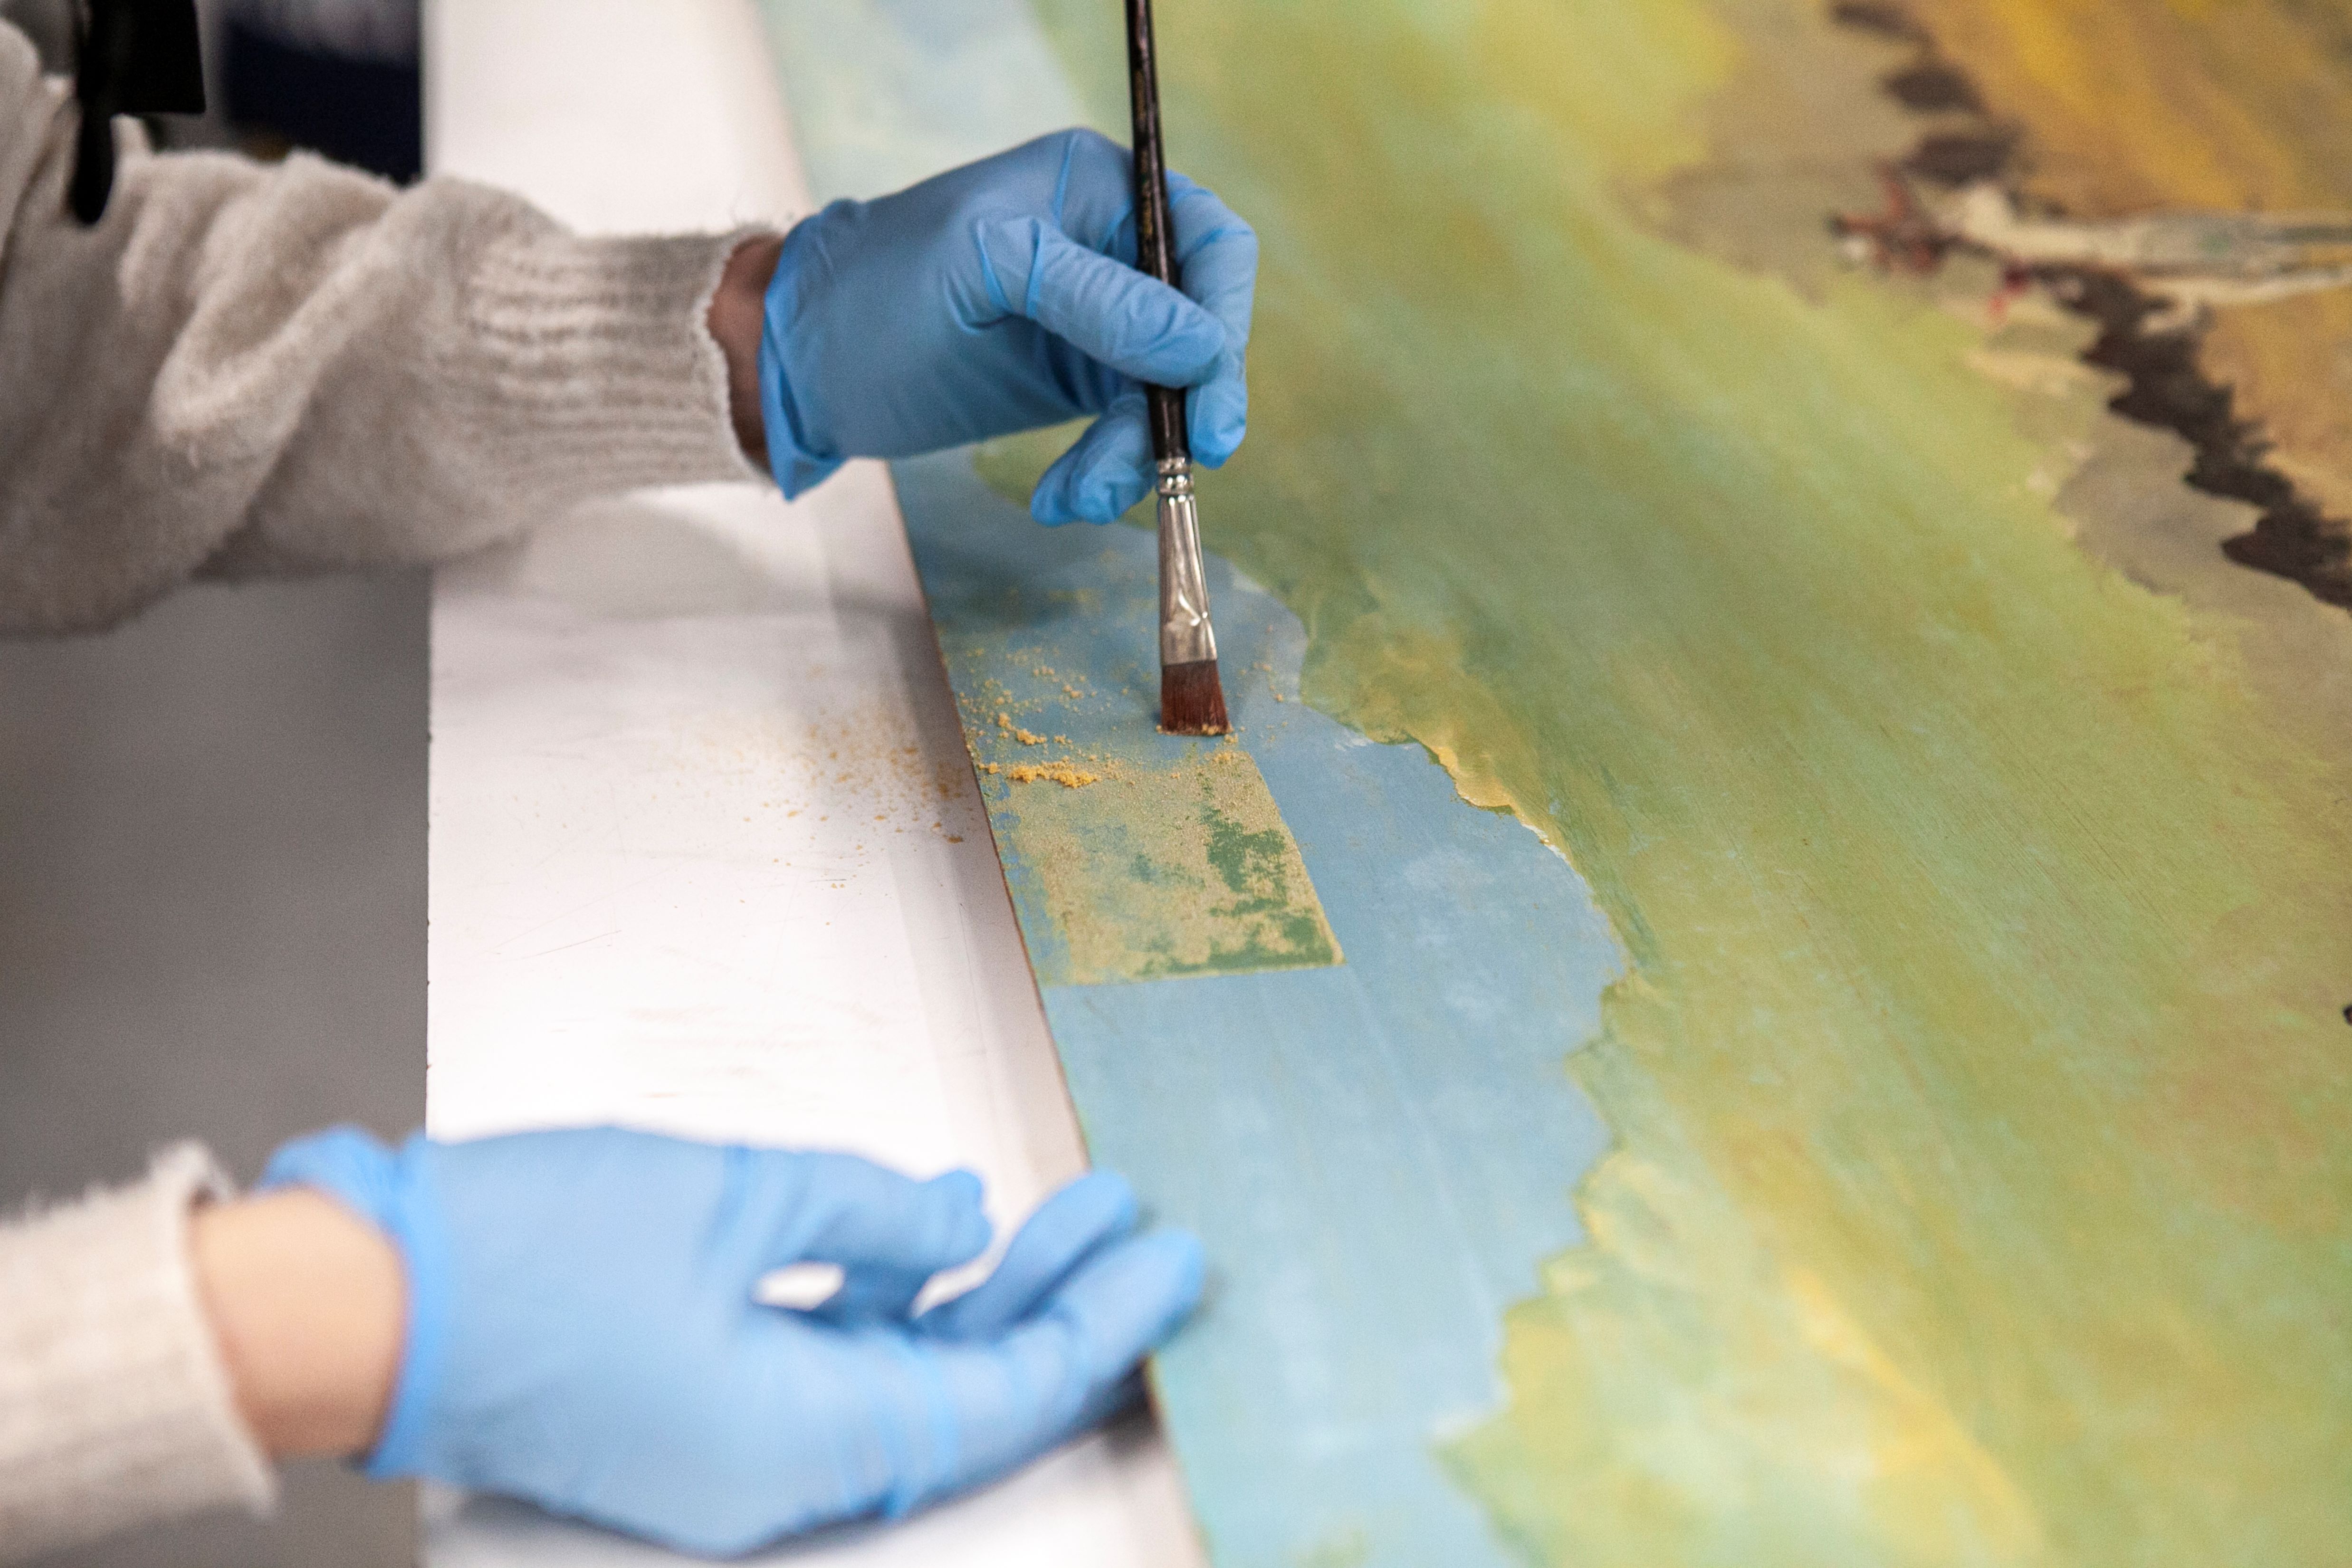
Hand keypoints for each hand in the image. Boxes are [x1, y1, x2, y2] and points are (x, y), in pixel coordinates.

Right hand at [259, 1125, 1203, 1555]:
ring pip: (905, 1376)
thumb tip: (963, 1225)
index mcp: (795, 1440)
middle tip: (1135, 1225)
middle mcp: (776, 1470)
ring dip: (982, 1292)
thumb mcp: (731, 1198)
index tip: (1169, 1261)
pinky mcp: (699, 1407)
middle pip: (965, 1393)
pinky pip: (831, 1363)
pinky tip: (937, 1225)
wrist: (361, 1299)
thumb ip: (869, 1213)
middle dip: (1057, 1302)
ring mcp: (733, 1446)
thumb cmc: (524, 1250)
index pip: (998, 1396)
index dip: (1096, 1327)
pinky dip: (891, 1295)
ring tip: (1064, 1205)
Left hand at [757, 128, 1257, 523]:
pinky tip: (1062, 496)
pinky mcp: (1076, 384)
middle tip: (1184, 465)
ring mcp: (1098, 322)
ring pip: (1166, 394)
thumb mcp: (983, 270)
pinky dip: (1106, 471)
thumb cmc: (875, 288)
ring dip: (1136, 454)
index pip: (1207, 242)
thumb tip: (1202, 348)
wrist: (802, 361)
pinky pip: (1126, 431)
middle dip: (1187, 402)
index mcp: (1097, 189)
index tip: (1209, 392)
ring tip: (1079, 495)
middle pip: (1200, 327)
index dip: (1222, 315)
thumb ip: (1093, 299)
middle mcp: (1111, 251)